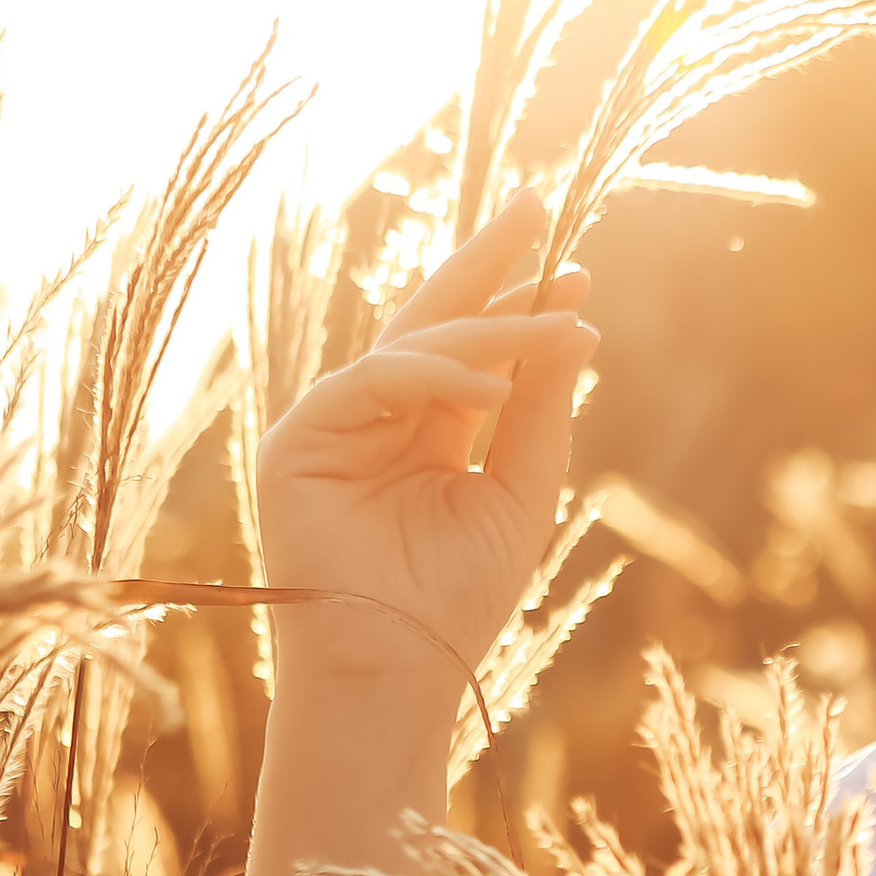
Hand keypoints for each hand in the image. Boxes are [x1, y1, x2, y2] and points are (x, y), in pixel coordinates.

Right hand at [252, 186, 599, 697]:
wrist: (400, 669)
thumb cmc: (458, 599)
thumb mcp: (520, 491)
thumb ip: (540, 411)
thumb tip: (574, 326)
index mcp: (428, 433)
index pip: (473, 349)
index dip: (521, 306)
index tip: (578, 272)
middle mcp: (378, 420)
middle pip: (431, 319)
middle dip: (487, 262)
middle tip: (537, 206)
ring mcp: (333, 427)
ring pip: (413, 345)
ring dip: (491, 330)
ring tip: (559, 328)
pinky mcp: (297, 443)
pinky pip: (373, 381)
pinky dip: (434, 374)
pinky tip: (492, 385)